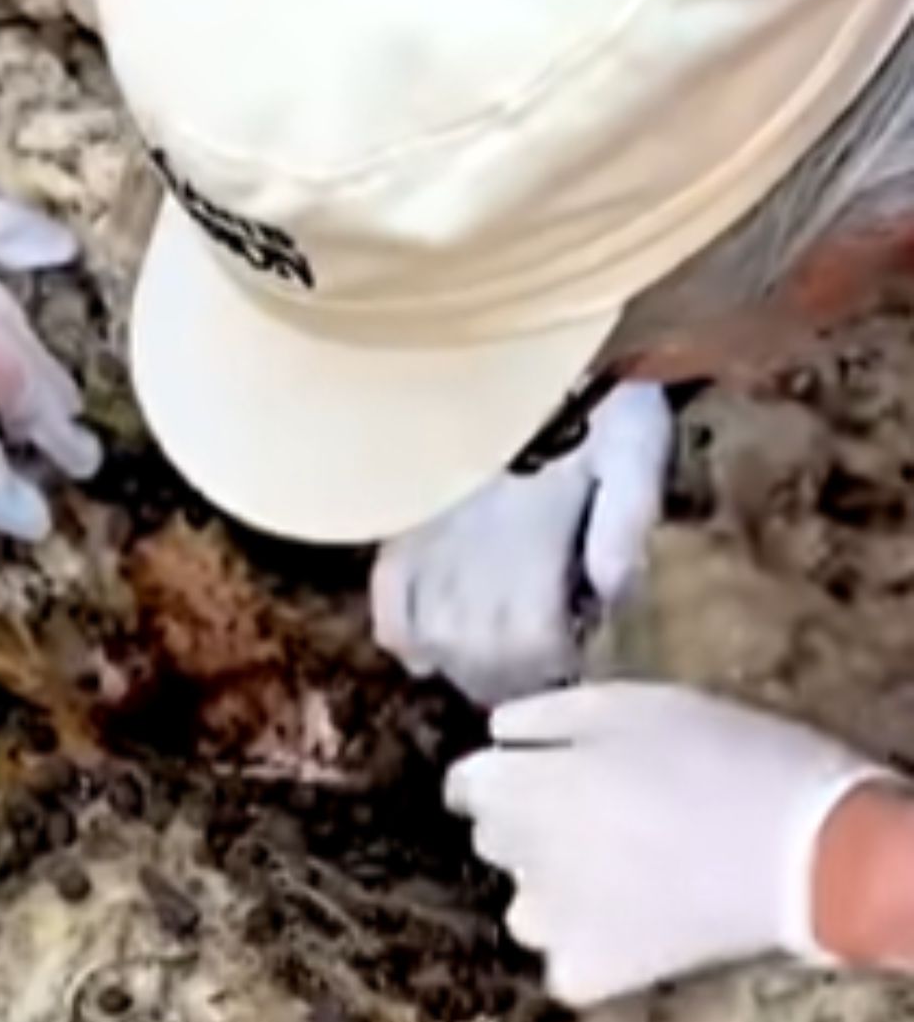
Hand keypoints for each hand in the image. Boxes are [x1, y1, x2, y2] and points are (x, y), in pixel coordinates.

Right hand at [371, 384, 672, 703]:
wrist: (509, 343)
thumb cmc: (586, 397)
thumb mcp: (632, 447)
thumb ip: (626, 521)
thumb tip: (616, 594)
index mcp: (528, 546)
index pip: (531, 650)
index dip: (558, 668)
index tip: (580, 660)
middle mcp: (466, 563)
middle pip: (481, 666)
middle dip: (517, 679)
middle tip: (545, 668)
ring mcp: (421, 553)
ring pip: (434, 649)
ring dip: (468, 667)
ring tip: (499, 661)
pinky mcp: (394, 540)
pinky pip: (388, 616)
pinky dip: (412, 641)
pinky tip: (439, 641)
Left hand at [446, 682, 888, 1005]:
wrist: (806, 851)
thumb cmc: (722, 756)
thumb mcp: (627, 704)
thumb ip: (542, 717)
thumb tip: (495, 733)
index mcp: (520, 788)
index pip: (466, 785)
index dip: (500, 774)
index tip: (534, 770)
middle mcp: (518, 859)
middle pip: (495, 839)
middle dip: (531, 823)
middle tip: (603, 813)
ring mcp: (550, 925)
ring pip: (525, 906)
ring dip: (555, 890)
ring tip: (625, 872)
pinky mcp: (589, 973)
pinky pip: (562, 962)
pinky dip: (587, 949)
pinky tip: (635, 925)